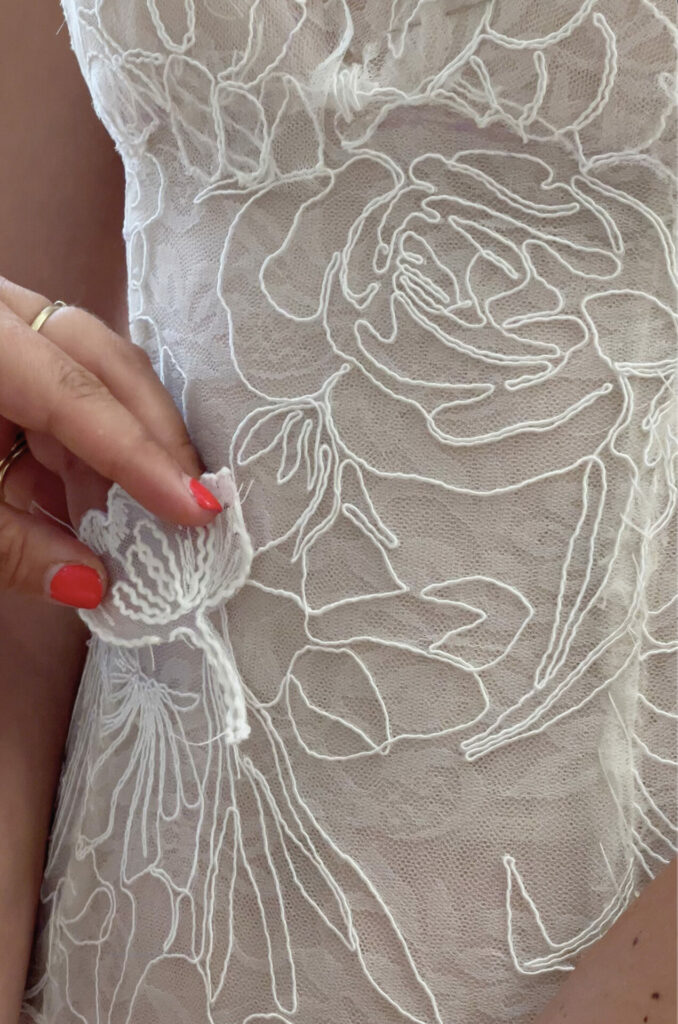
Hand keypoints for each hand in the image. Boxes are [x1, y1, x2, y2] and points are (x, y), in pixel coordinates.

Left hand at [0, 276, 222, 608]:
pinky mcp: (9, 345)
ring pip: (93, 370)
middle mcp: (0, 316)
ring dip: (125, 443)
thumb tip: (96, 587)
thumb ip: (14, 549)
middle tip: (194, 502)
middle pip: (105, 360)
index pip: (77, 396)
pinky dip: (88, 443)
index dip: (141, 458)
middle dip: (156, 434)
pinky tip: (105, 493)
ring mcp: (6, 324)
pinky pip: (66, 385)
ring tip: (152, 511)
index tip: (195, 511)